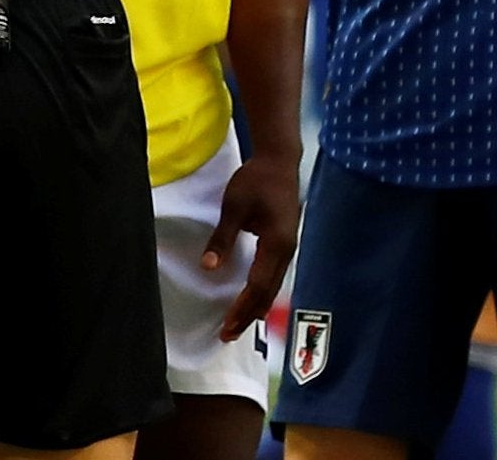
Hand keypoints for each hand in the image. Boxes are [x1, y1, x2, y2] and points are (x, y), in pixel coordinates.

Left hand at [203, 152, 299, 340]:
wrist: (280, 161)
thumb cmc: (256, 180)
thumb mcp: (234, 206)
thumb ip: (223, 238)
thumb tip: (208, 267)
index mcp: (276, 244)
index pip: (257, 285)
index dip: (242, 308)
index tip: (227, 326)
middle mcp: (287, 251)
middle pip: (267, 292)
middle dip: (248, 315)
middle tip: (228, 334)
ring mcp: (288, 248)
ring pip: (272, 286)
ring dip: (255, 306)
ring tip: (237, 324)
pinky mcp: (284, 244)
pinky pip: (273, 276)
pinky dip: (261, 292)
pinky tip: (250, 300)